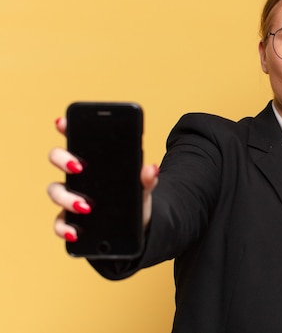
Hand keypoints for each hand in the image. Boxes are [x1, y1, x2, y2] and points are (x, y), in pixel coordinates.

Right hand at [47, 117, 157, 242]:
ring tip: (86, 206)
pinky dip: (63, 228)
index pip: (76, 137)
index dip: (67, 127)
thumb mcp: (144, 187)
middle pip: (58, 158)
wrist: (138, 226)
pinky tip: (74, 232)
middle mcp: (78, 175)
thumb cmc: (136, 198)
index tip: (63, 122)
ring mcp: (70, 196)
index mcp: (94, 159)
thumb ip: (147, 178)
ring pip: (55, 190)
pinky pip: (59, 223)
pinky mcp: (70, 220)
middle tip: (79, 166)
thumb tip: (151, 168)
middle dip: (63, 159)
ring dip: (66, 197)